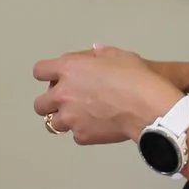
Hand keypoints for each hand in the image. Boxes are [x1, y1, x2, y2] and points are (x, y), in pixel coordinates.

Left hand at [32, 45, 179, 145]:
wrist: (148, 108)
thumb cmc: (136, 79)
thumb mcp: (120, 56)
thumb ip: (101, 55)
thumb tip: (96, 53)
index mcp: (69, 69)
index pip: (40, 71)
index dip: (46, 74)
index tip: (52, 78)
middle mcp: (64, 94)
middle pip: (40, 103)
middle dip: (50, 103)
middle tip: (66, 102)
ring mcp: (70, 117)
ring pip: (52, 123)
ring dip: (63, 119)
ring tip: (81, 116)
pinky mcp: (81, 135)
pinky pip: (75, 135)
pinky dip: (83, 131)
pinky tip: (98, 125)